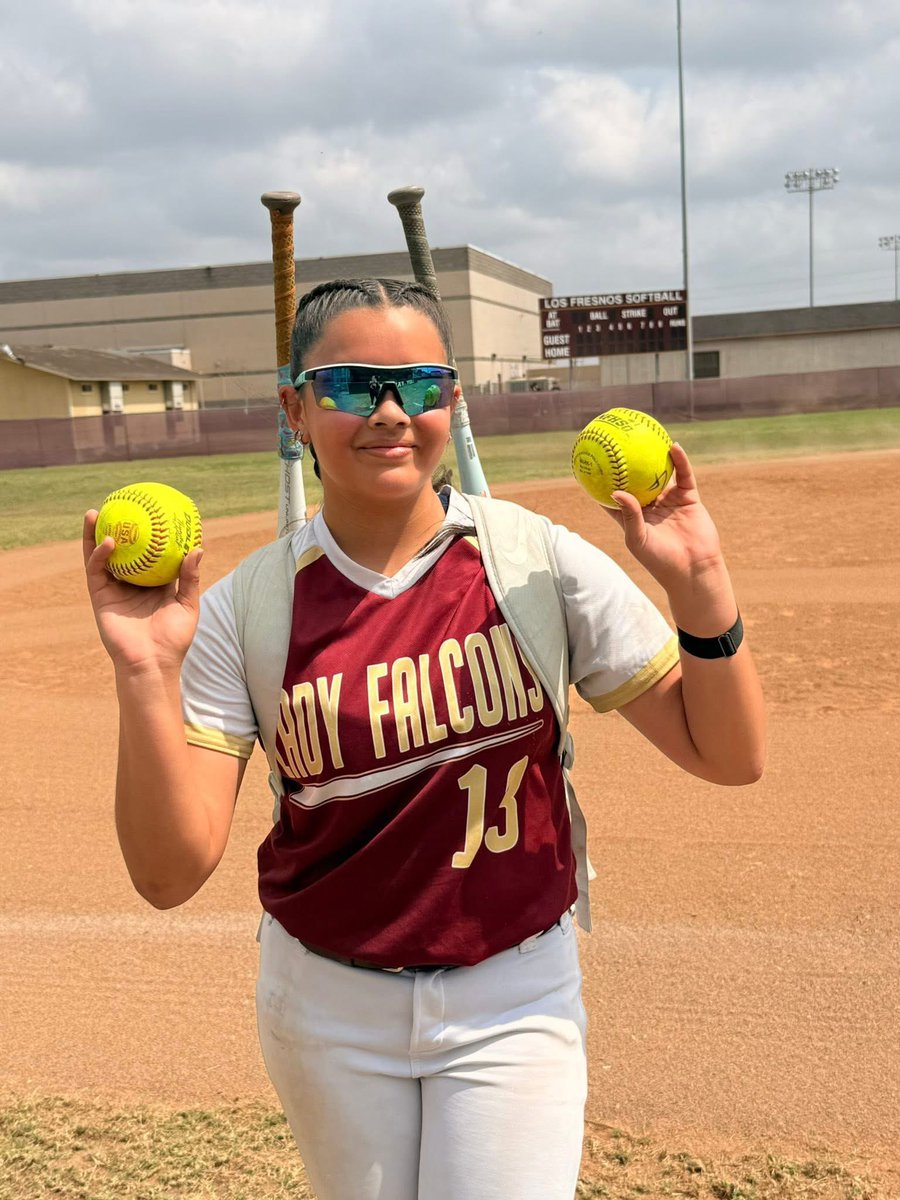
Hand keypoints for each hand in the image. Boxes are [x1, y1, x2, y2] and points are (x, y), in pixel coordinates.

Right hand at [83, 510, 202, 672]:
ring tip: (95, 513)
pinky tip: (106, 541)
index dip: (148, 536)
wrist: (153, 663)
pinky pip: (96, 571)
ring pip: (100, 557)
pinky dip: (98, 555)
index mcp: (153, 585)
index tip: (151, 513)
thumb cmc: (174, 639)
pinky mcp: (100, 597)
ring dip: (95, 534)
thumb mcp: (187, 605)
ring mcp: (114, 590)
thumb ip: (189, 577)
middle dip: (116, 528)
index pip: (149, 554)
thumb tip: (197, 548)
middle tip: (118, 505)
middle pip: (121, 551)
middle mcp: (131, 584)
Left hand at [605, 443, 724, 592]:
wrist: (693, 569)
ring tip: (645, 434)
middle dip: (625, 462)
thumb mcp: (638, 539)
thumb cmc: (660, 560)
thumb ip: (628, 515)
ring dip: (653, 455)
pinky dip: (679, 460)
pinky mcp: (688, 498)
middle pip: (635, 479)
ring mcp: (669, 501)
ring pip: (660, 473)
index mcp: (632, 517)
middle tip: (615, 441)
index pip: (612, 496)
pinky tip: (673, 445)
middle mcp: (649, 506)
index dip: (601, 481)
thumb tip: (615, 491)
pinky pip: (683, 475)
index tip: (591, 464)